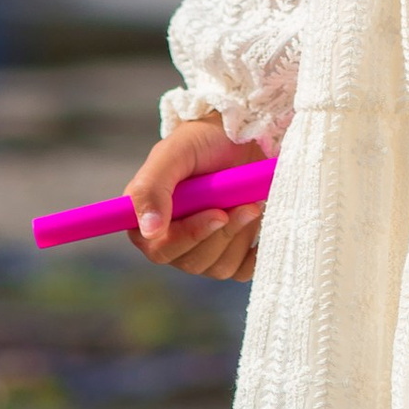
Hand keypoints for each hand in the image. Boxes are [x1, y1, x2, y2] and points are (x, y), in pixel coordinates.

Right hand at [126, 117, 267, 283]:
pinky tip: (261, 226)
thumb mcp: (176, 152)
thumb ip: (152, 187)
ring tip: (251, 203)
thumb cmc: (205, 140)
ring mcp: (201, 250)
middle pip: (191, 261)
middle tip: (245, 203)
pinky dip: (255, 252)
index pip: (160, 249)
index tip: (218, 213)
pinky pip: (242, 270)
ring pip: (217, 268)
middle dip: (221, 232)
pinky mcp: (231, 255)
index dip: (189, 236)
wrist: (243, 137)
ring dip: (239, 235)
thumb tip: (148, 231)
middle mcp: (170, 239)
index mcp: (147, 217)